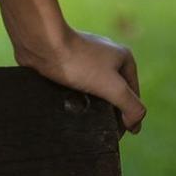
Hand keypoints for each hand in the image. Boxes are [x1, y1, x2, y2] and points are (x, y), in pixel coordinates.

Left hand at [17, 25, 144, 134]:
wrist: (40, 43)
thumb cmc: (78, 61)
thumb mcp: (114, 87)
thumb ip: (133, 107)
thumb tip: (134, 125)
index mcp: (124, 58)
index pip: (133, 96)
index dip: (127, 117)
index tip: (115, 133)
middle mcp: (107, 55)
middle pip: (114, 93)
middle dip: (108, 111)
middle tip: (98, 125)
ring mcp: (86, 58)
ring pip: (94, 90)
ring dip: (90, 104)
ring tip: (82, 115)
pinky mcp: (67, 62)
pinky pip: (77, 85)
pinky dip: (75, 97)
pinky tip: (68, 105)